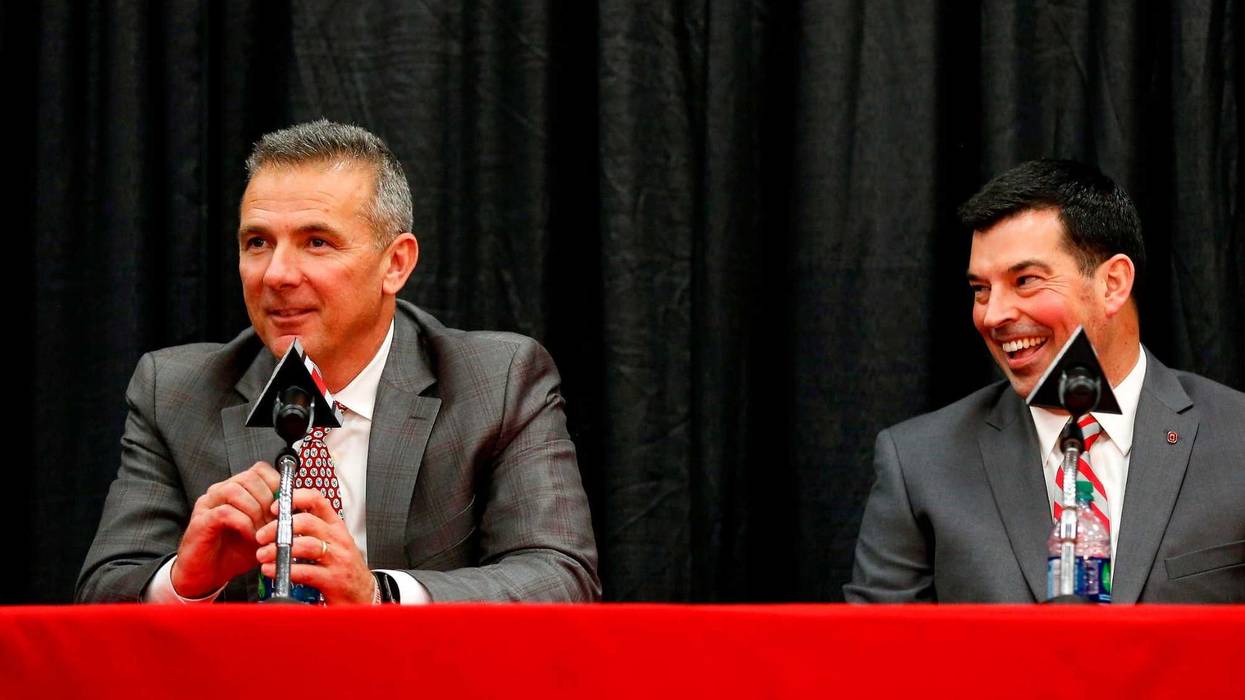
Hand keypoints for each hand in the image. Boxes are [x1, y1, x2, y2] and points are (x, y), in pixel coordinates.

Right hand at [171, 462, 280, 598]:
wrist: (206, 576)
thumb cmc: (234, 553)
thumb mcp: (263, 533)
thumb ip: (277, 518)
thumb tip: (300, 509)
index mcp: (237, 489)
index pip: (260, 470)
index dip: (276, 485)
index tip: (285, 506)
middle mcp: (221, 491)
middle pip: (249, 477)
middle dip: (268, 500)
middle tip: (273, 522)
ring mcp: (209, 504)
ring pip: (236, 490)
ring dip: (255, 511)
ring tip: (262, 531)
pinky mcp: (201, 520)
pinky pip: (225, 512)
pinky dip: (244, 524)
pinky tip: (249, 537)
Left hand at [255, 488, 374, 604]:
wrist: (364, 595)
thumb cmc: (344, 568)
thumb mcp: (333, 543)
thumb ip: (312, 531)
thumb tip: (280, 522)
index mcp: (336, 527)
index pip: (318, 501)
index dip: (295, 499)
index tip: (275, 507)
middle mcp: (338, 539)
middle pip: (307, 521)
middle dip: (279, 527)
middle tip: (261, 536)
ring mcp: (337, 559)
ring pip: (305, 545)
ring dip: (278, 549)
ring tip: (262, 555)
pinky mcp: (333, 580)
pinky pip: (305, 571)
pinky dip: (284, 570)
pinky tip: (271, 570)